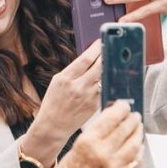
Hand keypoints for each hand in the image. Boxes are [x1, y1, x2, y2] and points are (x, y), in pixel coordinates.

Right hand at [25, 40, 101, 160]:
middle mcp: (77, 87)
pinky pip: (104, 89)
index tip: (101, 42)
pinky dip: (107, 82)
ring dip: (109, 68)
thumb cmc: (54, 102)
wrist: (54, 125)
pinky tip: (109, 77)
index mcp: (65, 78)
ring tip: (112, 61)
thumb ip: (73, 71)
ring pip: (104, 77)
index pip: (85, 59)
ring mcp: (88, 96)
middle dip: (106, 55)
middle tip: (111, 49)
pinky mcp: (95, 105)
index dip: (96, 48)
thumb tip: (89, 58)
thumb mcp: (57, 82)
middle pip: (99, 66)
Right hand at [37, 101, 143, 167]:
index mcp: (88, 141)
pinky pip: (137, 160)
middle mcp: (103, 152)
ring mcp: (114, 166)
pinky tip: (138, 145)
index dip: (121, 108)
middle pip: (127, 128)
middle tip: (134, 115)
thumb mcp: (78, 144)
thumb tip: (114, 119)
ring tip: (138, 127)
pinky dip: (139, 150)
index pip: (112, 117)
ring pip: (136, 143)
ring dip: (138, 132)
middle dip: (132, 118)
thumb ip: (97, 132)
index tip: (124, 104)